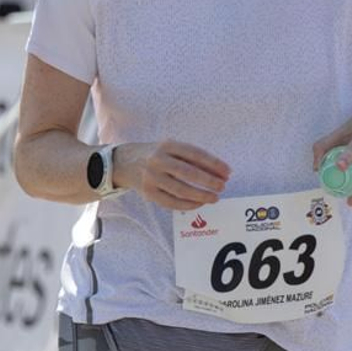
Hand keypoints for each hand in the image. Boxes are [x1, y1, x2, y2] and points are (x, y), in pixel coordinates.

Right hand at [114, 140, 229, 211]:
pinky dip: (188, 205)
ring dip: (201, 195)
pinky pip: (171, 202)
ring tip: (214, 197)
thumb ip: (191, 158)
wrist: (123, 163)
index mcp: (167, 145)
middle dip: (209, 181)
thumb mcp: (170, 148)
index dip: (214, 163)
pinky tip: (199, 203)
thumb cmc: (155, 155)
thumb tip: (218, 172)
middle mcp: (158, 160)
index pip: (195, 154)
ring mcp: (151, 177)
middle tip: (223, 186)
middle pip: (188, 172)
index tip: (228, 171)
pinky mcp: (148, 193)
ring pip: (181, 190)